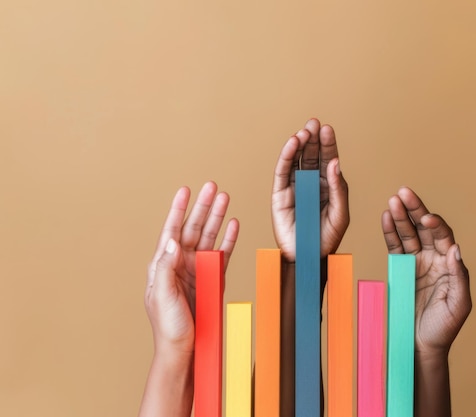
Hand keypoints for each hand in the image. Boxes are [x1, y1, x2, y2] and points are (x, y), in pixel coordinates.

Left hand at [145, 182, 238, 355]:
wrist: (185, 349)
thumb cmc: (168, 327)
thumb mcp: (161, 296)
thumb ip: (165, 267)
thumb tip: (172, 240)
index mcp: (164, 266)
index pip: (171, 231)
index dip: (178, 210)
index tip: (185, 190)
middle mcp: (180, 264)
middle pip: (193, 229)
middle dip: (203, 207)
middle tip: (212, 187)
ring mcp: (197, 270)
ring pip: (208, 237)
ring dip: (216, 218)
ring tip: (224, 199)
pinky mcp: (212, 279)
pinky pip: (221, 254)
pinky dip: (227, 239)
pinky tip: (232, 225)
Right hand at [271, 118, 349, 261]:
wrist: (308, 257)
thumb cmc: (326, 239)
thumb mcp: (340, 214)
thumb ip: (338, 189)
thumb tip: (335, 163)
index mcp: (328, 186)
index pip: (328, 160)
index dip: (328, 144)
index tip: (328, 130)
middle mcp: (311, 183)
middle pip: (312, 155)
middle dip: (313, 139)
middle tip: (315, 123)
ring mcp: (295, 187)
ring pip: (297, 160)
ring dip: (300, 144)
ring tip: (304, 132)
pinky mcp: (280, 193)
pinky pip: (283, 171)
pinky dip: (286, 156)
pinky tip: (292, 144)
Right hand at [381, 187, 470, 355]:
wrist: (421, 344)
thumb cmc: (444, 328)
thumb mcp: (459, 305)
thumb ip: (459, 277)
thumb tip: (456, 250)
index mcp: (450, 263)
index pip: (443, 236)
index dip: (435, 224)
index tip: (426, 219)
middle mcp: (434, 258)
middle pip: (423, 227)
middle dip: (414, 209)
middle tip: (404, 192)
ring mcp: (416, 261)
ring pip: (408, 233)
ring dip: (400, 216)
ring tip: (392, 201)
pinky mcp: (400, 268)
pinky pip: (394, 246)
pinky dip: (390, 231)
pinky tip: (386, 216)